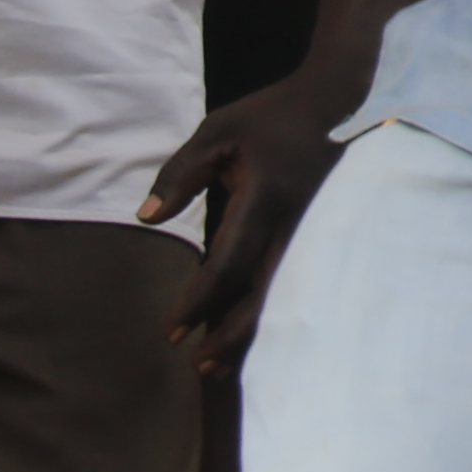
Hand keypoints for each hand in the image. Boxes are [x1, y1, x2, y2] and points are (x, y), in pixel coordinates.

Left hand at [140, 61, 358, 375]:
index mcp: (265, 196)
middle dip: (229, 334)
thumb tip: (146, 217)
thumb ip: (180, 175)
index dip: (199, 300)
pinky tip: (249, 339)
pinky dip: (269, 316)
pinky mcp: (318, 238)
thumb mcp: (215, 134)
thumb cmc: (262, 120)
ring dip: (250, 334)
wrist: (325, 104)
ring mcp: (313, 233)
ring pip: (282, 297)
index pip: (229, 261)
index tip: (171, 329)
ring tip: (215, 367)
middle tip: (195, 365)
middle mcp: (295, 222)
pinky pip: (293, 285)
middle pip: (263, 293)